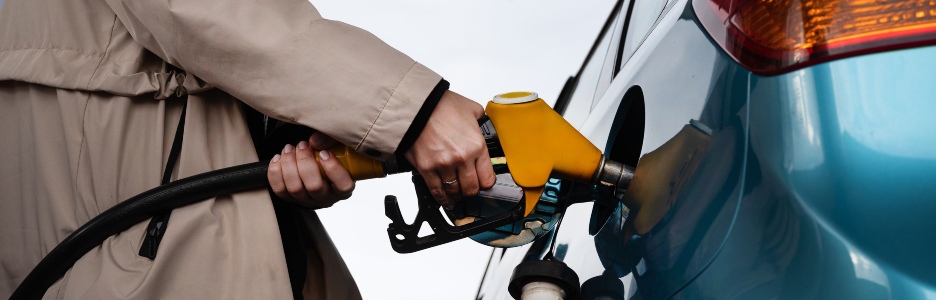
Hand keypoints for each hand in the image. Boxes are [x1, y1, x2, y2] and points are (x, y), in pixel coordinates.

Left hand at [268, 132, 354, 208]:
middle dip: (305, 162)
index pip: (343, 186)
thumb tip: (314, 141)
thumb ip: (331, 139)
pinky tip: (278, 158)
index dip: (333, 169)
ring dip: (289, 165)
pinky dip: (275, 173)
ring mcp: (308, 200)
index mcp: (343, 187)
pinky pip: (280, 190)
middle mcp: (326, 198)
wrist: (315, 161)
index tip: (324, 153)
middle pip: (314, 187)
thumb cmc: (330, 153)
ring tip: (289, 149)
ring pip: (295, 188)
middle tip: (302, 145)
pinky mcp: (291, 199)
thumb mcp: (337, 144)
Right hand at [404, 90, 496, 208]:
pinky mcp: (426, 169)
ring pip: (454, 191)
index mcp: (476, 146)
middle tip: (469, 188)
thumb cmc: (441, 105)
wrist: (417, 106)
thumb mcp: (472, 109)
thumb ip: (481, 121)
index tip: (483, 183)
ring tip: (456, 193)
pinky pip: (436, 191)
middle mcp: (462, 158)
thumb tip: (484, 126)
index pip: (488, 178)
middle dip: (471, 190)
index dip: (486, 183)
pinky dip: (442, 199)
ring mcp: (443, 165)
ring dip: (456, 194)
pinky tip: (446, 201)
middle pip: (471, 189)